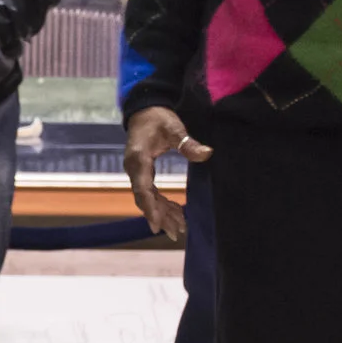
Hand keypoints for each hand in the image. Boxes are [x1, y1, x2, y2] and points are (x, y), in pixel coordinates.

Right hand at [123, 106, 210, 244]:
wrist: (145, 109)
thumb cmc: (159, 118)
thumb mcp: (174, 127)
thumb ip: (187, 142)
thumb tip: (207, 153)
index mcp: (139, 160)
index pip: (142, 189)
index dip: (150, 208)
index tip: (157, 225)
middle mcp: (134, 168)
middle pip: (145, 199)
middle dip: (160, 217)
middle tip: (177, 233)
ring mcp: (138, 171)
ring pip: (148, 198)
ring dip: (163, 213)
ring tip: (181, 228)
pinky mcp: (143, 171)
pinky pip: (151, 192)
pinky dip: (163, 204)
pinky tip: (177, 212)